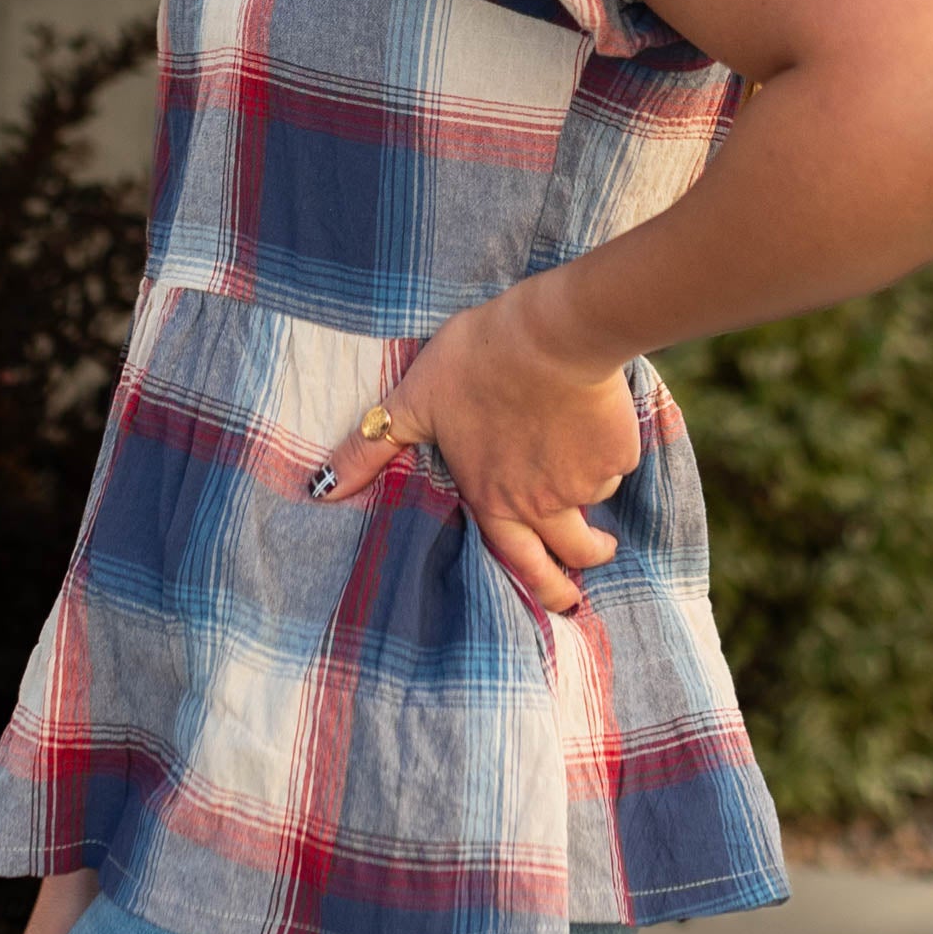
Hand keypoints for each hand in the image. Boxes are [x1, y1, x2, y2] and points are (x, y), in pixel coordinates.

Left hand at [311, 276, 639, 614]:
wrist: (551, 334)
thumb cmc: (478, 362)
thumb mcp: (413, 402)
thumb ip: (370, 450)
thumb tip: (317, 489)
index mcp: (492, 497)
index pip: (514, 561)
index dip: (536, 586)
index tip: (557, 600)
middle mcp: (538, 502)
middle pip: (569, 553)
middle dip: (579, 569)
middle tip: (589, 571)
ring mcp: (582, 481)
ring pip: (591, 504)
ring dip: (592, 506)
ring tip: (593, 491)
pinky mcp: (615, 452)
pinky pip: (614, 463)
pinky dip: (606, 454)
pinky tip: (594, 425)